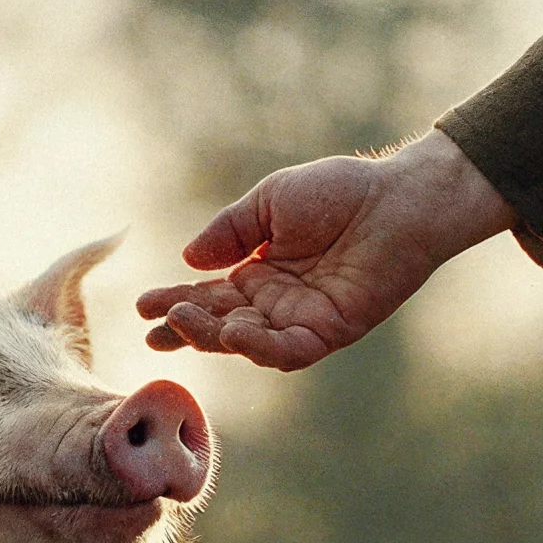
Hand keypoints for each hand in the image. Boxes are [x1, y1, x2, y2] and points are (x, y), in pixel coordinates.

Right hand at [136, 131, 515, 370]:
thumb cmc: (340, 192)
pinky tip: (235, 331)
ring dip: (214, 337)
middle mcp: (275, 304)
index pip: (206, 296)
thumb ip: (229, 231)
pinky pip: (289, 350)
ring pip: (248, 344)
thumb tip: (187, 259)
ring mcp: (302, 321)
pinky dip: (260, 347)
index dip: (175, 302)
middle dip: (185, 328)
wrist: (398, 198)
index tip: (143, 306)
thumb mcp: (270, 202)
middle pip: (220, 326)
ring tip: (184, 321)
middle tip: (155, 327)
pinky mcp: (332, 331)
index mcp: (258, 274)